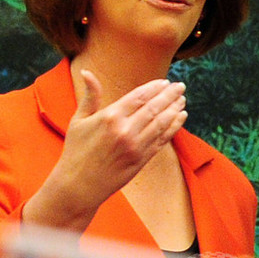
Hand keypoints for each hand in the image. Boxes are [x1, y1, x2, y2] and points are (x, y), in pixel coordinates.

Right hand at [23, 69, 187, 231]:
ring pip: (161, 123)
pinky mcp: (142, 160)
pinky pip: (162, 140)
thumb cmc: (75, 152)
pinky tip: (180, 118)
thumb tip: (87, 71)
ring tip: (182, 100)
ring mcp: (135, 146)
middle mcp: (125, 130)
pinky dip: (173, 127)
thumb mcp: (78, 121)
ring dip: (174, 110)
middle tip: (180, 86)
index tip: (165, 82)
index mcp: (110, 117)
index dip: (154, 88)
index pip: (139, 97)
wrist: (79, 186)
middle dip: (170, 95)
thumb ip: (90, 96)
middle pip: (154, 108)